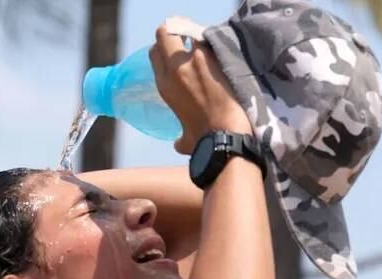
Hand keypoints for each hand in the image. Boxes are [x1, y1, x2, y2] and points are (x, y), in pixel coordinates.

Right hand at [149, 25, 251, 154]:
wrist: (226, 135)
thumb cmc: (205, 141)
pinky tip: (223, 50)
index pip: (155, 52)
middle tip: (189, 38)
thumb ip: (180, 138)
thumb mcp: (185, 139)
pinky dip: (215, 40)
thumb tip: (179, 144)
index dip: (164, 48)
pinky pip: (210, 37)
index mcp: (164, 85)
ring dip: (197, 35)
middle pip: (165, 33)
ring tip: (208, 44)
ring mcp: (195, 60)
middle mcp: (175, 68)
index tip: (176, 50)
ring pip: (188, 30)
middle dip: (176, 32)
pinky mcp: (215, 56)